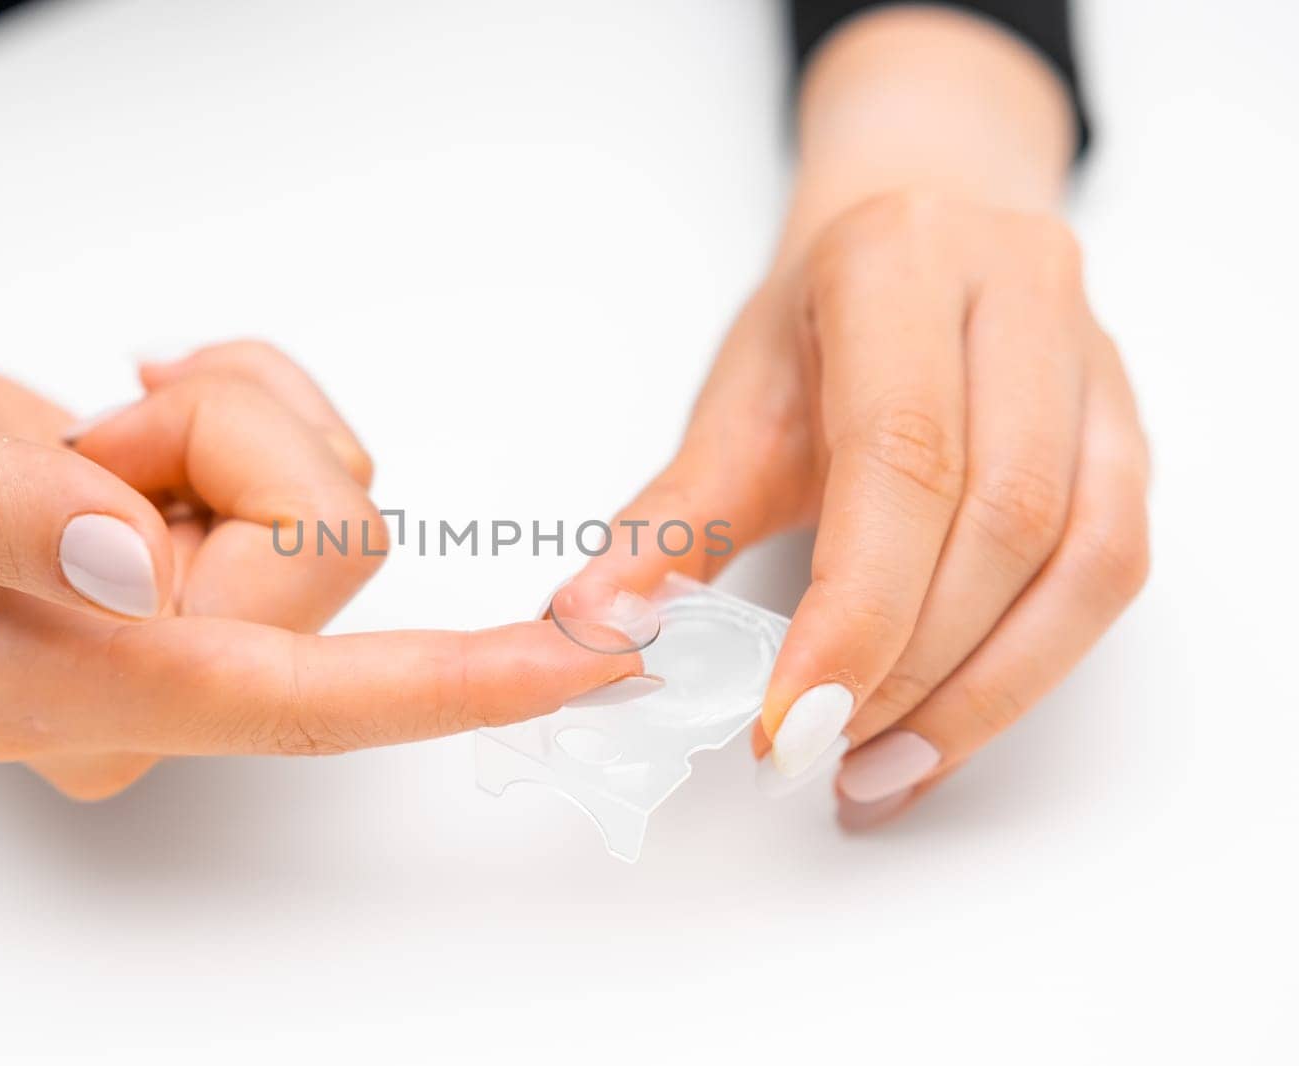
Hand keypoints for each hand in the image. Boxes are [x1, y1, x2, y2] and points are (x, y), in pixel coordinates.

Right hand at [0, 316, 641, 797]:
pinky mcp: (221, 597)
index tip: (585, 660)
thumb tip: (130, 562)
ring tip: (95, 433)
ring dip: (225, 424)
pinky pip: (318, 481)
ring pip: (331, 506)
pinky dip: (245, 417)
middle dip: (220, 439)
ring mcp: (190, 654)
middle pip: (324, 554)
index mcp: (63, 692)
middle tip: (82, 430)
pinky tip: (143, 428)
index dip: (449, 684)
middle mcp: (150, 699)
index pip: (293, 704)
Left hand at [577, 187, 1149, 824]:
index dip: (854, 610)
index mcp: (898, 266)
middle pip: (1001, 519)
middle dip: (907, 668)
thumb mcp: (732, 401)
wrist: (916, 247)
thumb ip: (671, 520)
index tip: (785, 721)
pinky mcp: (1131, 435)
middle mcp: (1020, 297)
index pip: (901, 458)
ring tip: (876, 770)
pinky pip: (1110, 571)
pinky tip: (946, 730)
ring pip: (1081, 558)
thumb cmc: (817, 326)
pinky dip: (1027, 670)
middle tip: (814, 753)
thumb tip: (589, 631)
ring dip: (979, 693)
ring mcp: (1096, 368)